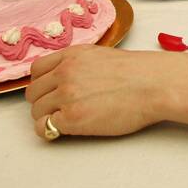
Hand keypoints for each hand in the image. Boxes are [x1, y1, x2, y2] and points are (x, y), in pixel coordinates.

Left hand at [27, 44, 164, 139]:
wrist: (154, 85)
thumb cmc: (138, 74)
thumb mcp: (101, 56)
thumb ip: (79, 65)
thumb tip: (70, 80)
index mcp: (72, 56)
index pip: (37, 70)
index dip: (42, 84)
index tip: (50, 92)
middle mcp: (65, 73)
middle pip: (34, 92)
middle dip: (43, 102)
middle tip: (58, 110)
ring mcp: (66, 95)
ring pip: (36, 111)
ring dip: (46, 118)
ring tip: (65, 121)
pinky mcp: (72, 118)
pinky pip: (44, 128)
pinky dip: (50, 131)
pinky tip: (65, 130)